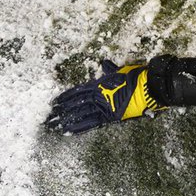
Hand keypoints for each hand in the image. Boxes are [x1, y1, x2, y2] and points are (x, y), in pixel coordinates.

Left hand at [45, 60, 164, 134]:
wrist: (147, 87)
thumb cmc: (135, 76)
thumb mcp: (121, 70)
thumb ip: (110, 69)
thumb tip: (105, 63)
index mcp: (98, 84)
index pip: (76, 92)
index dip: (64, 97)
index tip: (53, 102)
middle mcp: (96, 96)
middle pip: (73, 104)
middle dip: (60, 111)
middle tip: (47, 117)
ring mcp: (101, 107)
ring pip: (78, 115)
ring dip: (65, 120)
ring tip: (53, 125)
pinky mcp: (108, 117)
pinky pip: (90, 123)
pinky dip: (78, 128)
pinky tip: (68, 132)